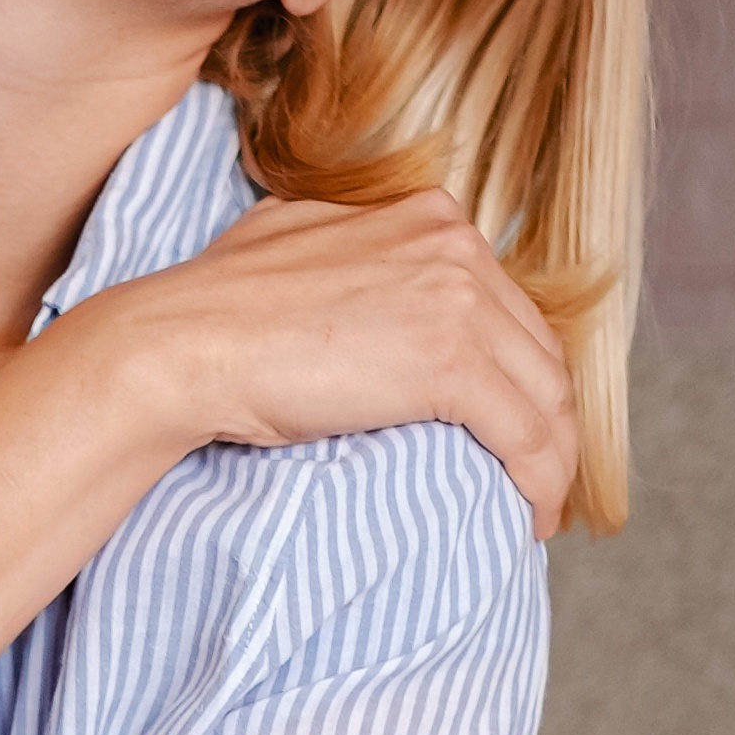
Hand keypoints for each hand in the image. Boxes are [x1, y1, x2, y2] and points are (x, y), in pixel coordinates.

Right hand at [144, 182, 578, 539]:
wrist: (180, 345)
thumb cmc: (214, 307)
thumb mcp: (299, 242)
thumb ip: (356, 252)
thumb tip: (368, 279)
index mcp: (429, 216)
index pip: (507, 305)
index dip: (519, 370)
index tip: (513, 421)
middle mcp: (456, 244)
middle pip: (538, 349)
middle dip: (548, 419)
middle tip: (536, 474)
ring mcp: (457, 297)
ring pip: (545, 395)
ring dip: (554, 459)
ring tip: (538, 508)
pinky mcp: (450, 361)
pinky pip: (526, 434)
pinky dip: (541, 481)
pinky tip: (533, 517)